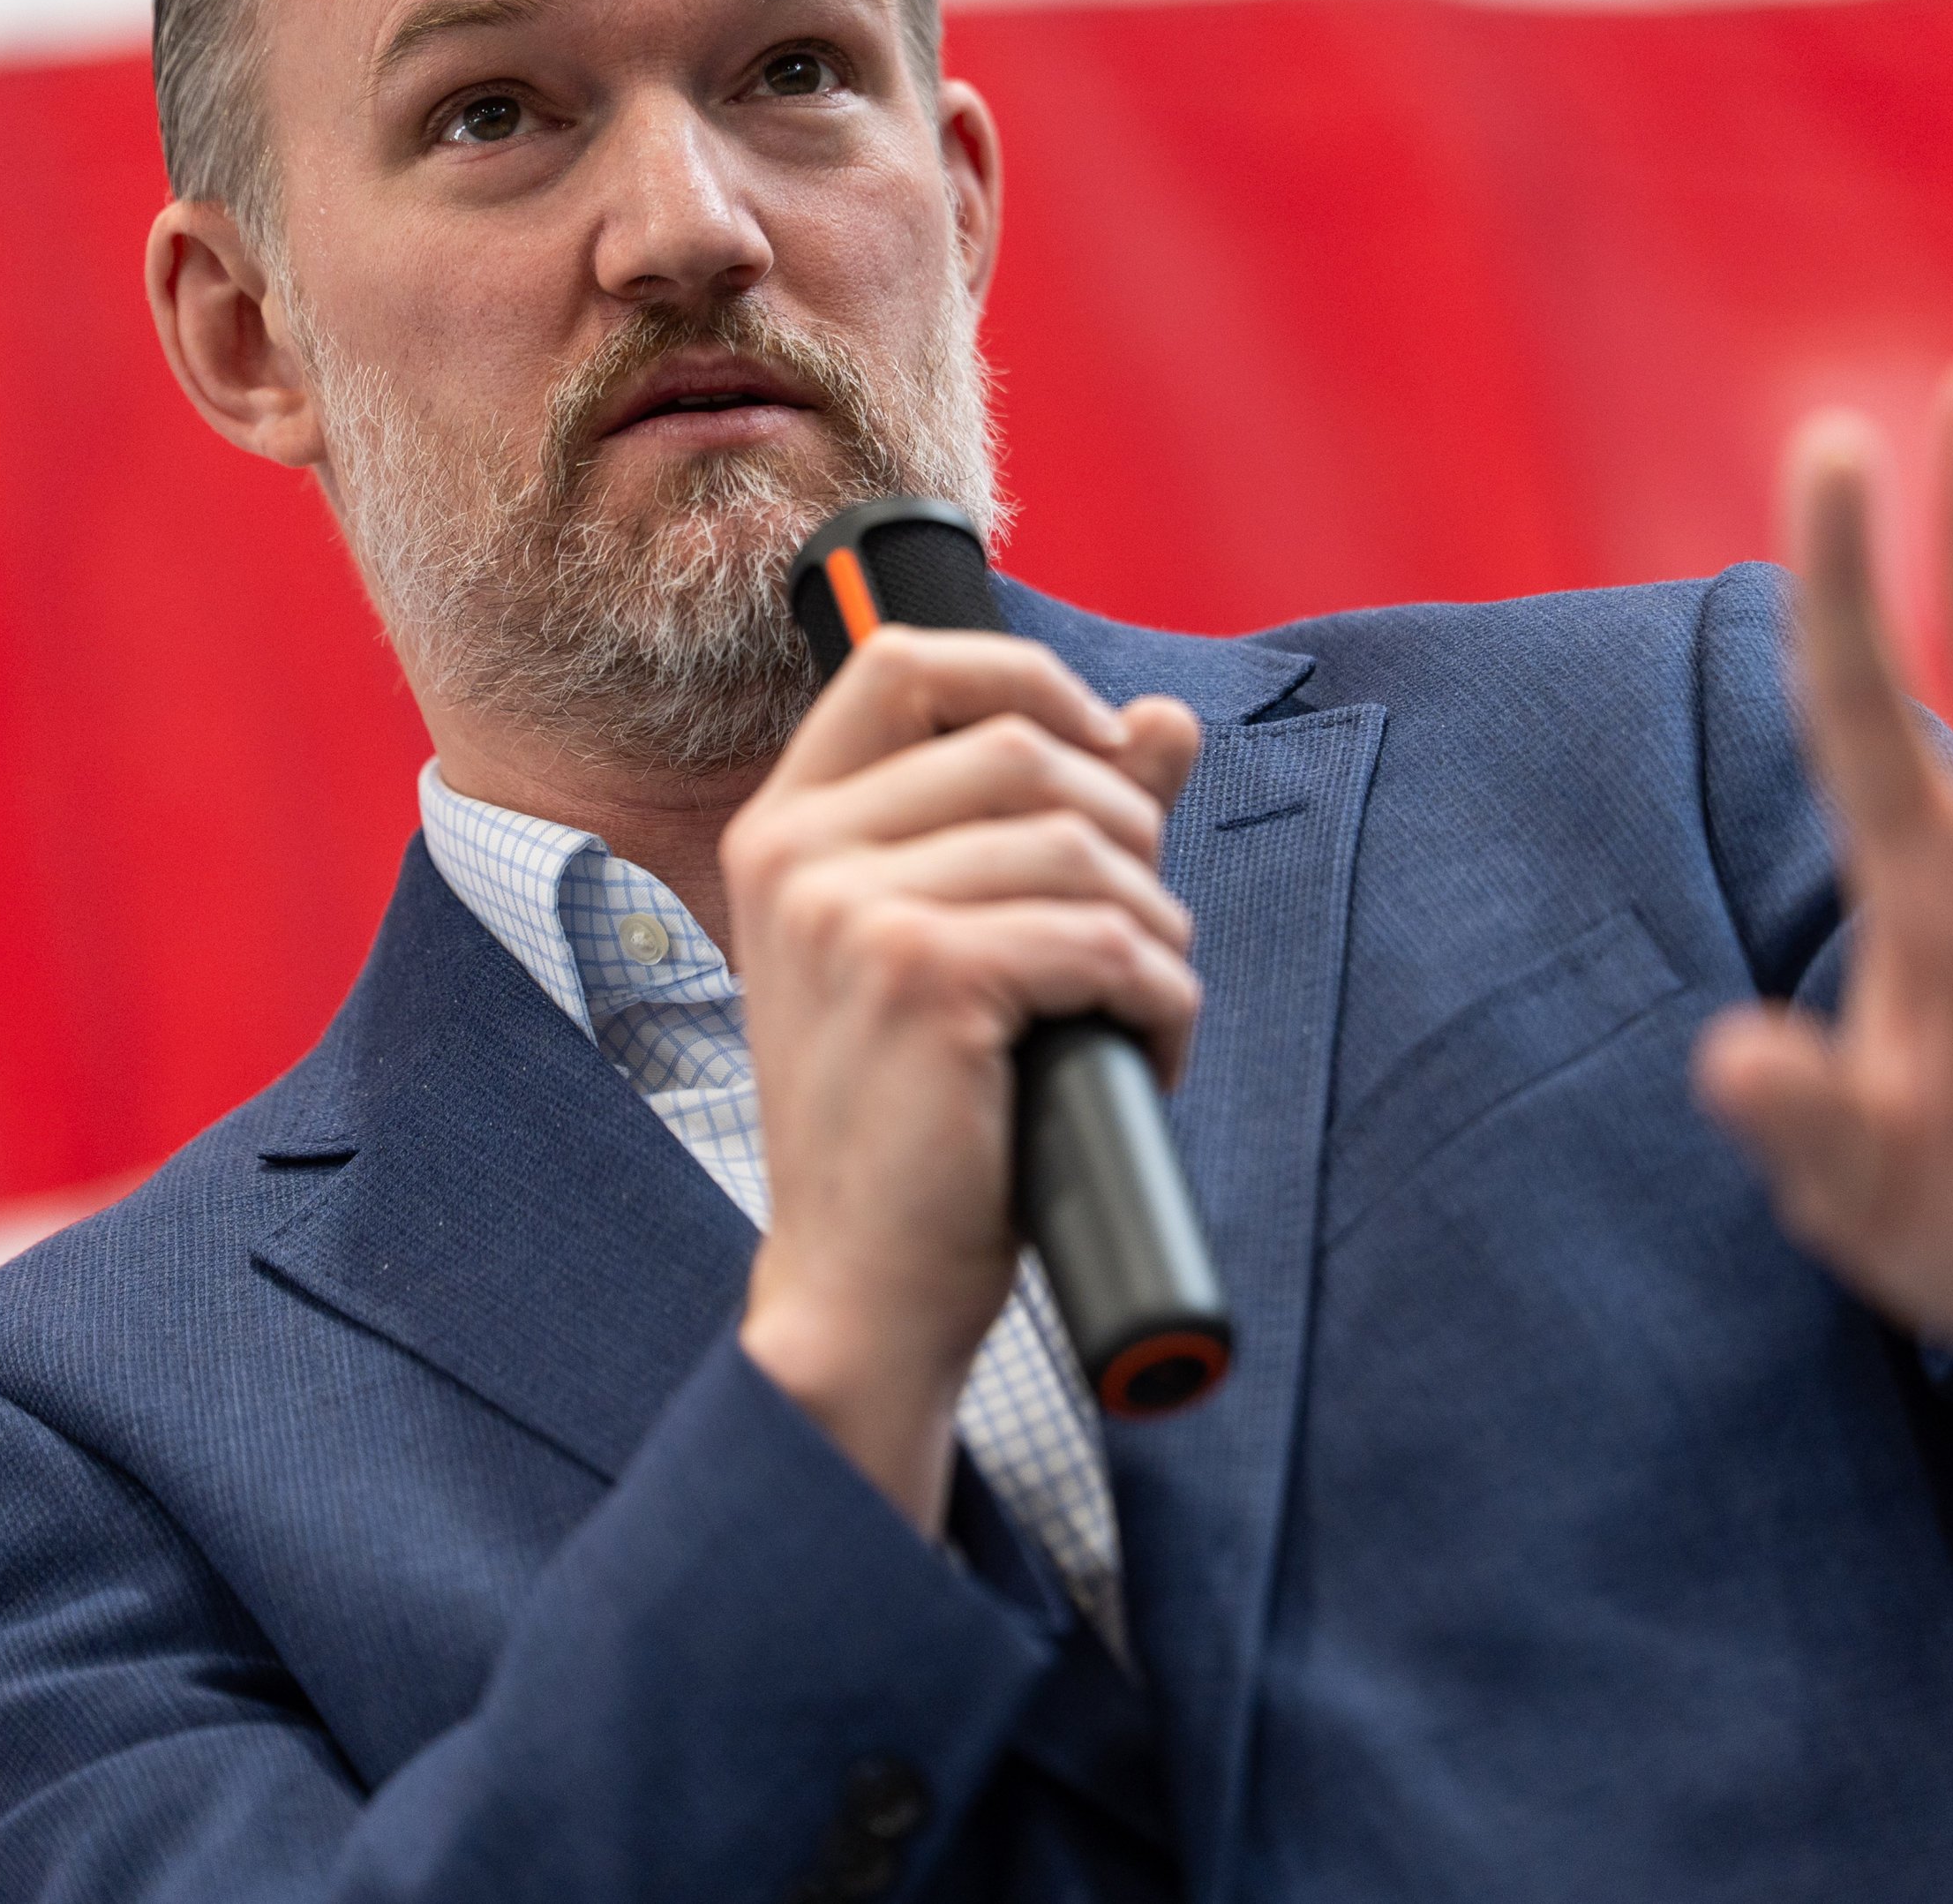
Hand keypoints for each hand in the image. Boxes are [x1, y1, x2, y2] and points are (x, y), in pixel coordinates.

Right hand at [722, 628, 1203, 1529]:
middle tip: (1135, 935)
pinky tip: (1144, 1054)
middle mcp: (799, 856)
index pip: (904, 663)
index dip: (1025, 677)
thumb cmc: (912, 1125)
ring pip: (1081, 849)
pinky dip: (1159, 1000)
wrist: (861, 1289)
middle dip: (1127, 835)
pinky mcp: (924, 978)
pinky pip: (1103, 941)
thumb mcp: (954, 948)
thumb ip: (1046, 823)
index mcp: (785, 834)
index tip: (1100, 749)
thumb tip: (1168, 720)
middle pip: (1025, 751)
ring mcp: (851, 913)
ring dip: (1153, 931)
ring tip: (1138, 1005)